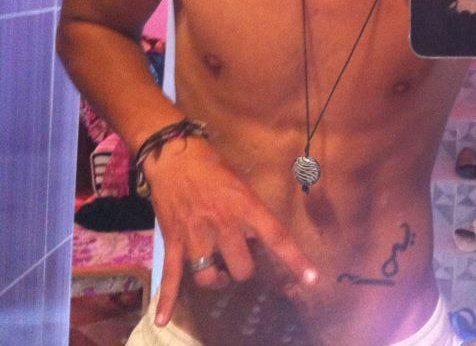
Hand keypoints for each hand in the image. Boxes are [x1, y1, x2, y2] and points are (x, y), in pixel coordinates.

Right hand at [142, 136, 318, 325]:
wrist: (175, 157)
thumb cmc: (215, 168)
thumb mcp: (242, 186)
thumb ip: (252, 213)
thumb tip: (259, 239)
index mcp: (247, 208)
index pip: (277, 237)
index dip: (295, 260)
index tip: (312, 279)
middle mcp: (224, 225)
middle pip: (242, 268)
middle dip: (243, 268)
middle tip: (240, 257)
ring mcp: (197, 236)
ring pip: (210, 276)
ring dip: (216, 279)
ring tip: (218, 273)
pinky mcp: (174, 242)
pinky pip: (172, 276)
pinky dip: (167, 300)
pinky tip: (164, 319)